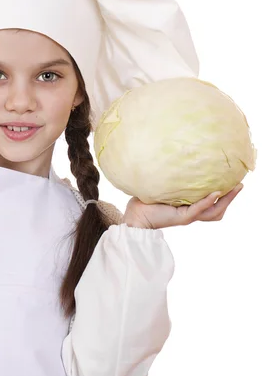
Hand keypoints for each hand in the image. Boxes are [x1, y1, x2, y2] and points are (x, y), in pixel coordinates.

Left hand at [123, 183, 244, 229]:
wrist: (135, 215)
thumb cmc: (145, 200)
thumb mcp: (162, 187)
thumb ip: (172, 178)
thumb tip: (173, 158)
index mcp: (188, 208)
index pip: (212, 204)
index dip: (224, 196)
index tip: (232, 182)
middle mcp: (191, 213)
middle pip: (218, 210)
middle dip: (231, 198)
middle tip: (240, 184)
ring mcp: (187, 216)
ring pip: (214, 212)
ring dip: (226, 200)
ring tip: (235, 188)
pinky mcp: (181, 218)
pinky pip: (198, 210)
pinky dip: (207, 202)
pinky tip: (215, 193)